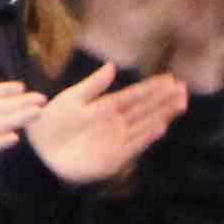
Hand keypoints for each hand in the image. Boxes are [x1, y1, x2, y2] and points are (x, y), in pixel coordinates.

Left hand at [28, 60, 190, 185]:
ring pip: (144, 125)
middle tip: (184, 89)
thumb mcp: (72, 99)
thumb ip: (93, 85)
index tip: (170, 78)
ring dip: (161, 115)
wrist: (39, 151)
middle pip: (145, 109)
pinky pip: (133, 145)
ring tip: (179, 104)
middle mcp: (116, 123)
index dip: (152, 87)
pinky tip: (160, 126)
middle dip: (163, 100)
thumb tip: (112, 65)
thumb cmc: (53, 123)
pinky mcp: (113, 158)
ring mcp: (116, 140)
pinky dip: (146, 136)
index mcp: (106, 106)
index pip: (135, 95)